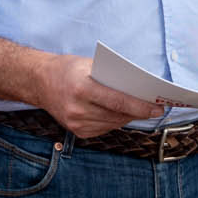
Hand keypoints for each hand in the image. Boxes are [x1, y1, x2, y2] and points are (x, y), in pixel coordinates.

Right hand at [37, 53, 159, 137]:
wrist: (39, 82)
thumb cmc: (67, 69)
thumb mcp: (89, 65)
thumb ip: (111, 78)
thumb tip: (139, 90)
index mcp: (82, 89)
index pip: (118, 102)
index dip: (141, 106)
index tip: (158, 107)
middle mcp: (78, 109)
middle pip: (118, 115)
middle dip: (139, 112)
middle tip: (154, 108)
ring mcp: (76, 124)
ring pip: (113, 124)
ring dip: (128, 117)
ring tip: (141, 110)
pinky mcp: (77, 132)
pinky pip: (104, 128)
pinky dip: (115, 121)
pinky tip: (120, 114)